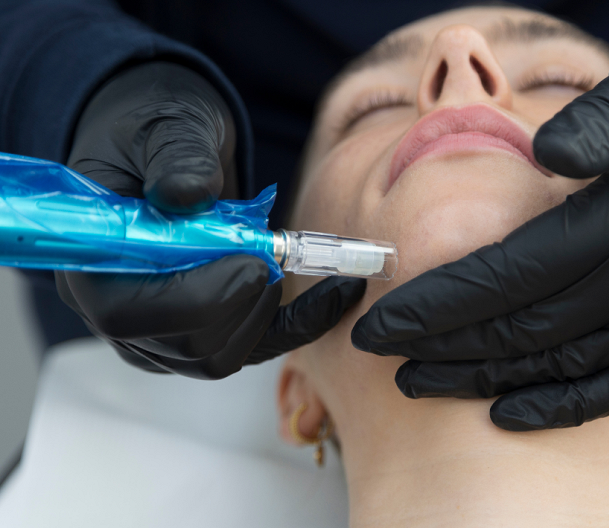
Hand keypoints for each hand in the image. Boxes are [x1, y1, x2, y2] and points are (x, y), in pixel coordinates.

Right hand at [57, 61, 365, 377]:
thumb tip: (187, 193)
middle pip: (187, 346)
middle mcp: (121, 310)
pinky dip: (298, 326)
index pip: (130, 316)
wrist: (163, 149)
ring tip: (274, 254)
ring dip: (264, 310)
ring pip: (222, 355)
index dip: (198, 299)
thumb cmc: (154, 134)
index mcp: (94, 263)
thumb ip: (176, 155)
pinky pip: (252, 347)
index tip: (252, 260)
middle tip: (267, 251)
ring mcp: (161, 329)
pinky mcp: (202, 327)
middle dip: (242, 302)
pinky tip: (334, 296)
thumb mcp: (165, 125)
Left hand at [351, 33, 608, 428]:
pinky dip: (564, 404)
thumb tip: (541, 153)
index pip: (505, 274)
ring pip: (561, 362)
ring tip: (423, 380)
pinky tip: (510, 411)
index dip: (434, 304)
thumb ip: (603, 119)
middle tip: (384, 354)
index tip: (377, 323)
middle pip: (522, 327)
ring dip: (484, 377)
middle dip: (442, 345)